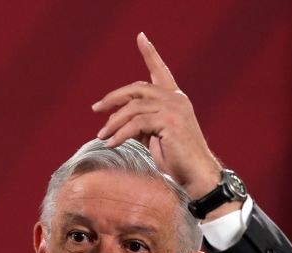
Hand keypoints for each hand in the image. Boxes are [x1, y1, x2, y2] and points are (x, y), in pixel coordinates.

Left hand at [93, 33, 238, 216]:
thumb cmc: (176, 159)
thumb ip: (140, 123)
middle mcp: (176, 99)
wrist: (196, 175)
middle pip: (137, 88)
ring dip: (113, 122)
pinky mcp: (170, 121)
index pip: (161, 70)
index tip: (140, 37)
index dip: (150, 53)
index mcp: (175, 99)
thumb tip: (116, 120)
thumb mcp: (154, 136)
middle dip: (114, 97)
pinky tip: (112, 143)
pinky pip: (136, 123)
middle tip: (95, 108)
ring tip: (102, 136)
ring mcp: (174, 108)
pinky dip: (120, 133)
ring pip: (133, 108)